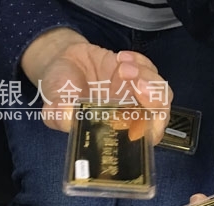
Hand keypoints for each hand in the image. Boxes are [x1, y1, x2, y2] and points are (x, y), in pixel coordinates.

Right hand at [21, 28, 170, 141]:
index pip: (145, 139)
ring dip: (147, 77)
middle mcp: (129, 115)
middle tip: (136, 82)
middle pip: (160, 114)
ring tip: (121, 67)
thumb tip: (67, 117)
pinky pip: (150, 68)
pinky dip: (140, 61)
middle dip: (154, 98)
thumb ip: (59, 116)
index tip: (139, 113)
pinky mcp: (136, 72)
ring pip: (160, 91)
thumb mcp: (52, 107)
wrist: (60, 62)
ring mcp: (135, 93)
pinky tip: (120, 58)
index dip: (151, 128)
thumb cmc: (59, 92)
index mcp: (114, 131)